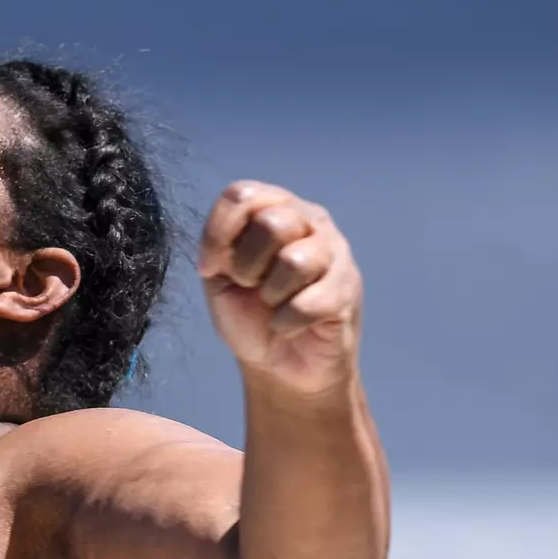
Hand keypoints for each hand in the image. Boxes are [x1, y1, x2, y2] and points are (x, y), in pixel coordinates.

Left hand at [197, 181, 361, 394]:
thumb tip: (220, 249)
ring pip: (294, 260)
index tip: (210, 268)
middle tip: (250, 286)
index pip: (242, 194)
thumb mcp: (220, 278)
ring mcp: (334, 252)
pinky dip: (286, 322)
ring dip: (271, 294)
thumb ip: (218, 249)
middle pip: (272, 222)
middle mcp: (308, 220)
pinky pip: (308, 303)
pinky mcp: (347, 289)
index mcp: (273, 209)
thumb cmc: (250, 314)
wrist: (278, 364)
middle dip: (247, 265)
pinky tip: (288, 326)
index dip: (217, 232)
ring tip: (273, 304)